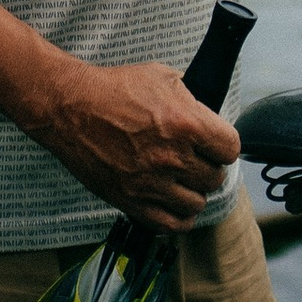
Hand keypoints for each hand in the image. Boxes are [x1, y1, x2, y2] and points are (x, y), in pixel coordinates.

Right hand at [20, 58, 241, 230]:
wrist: (71, 108)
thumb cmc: (112, 90)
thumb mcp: (162, 77)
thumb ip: (191, 97)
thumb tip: (208, 111)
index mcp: (186, 124)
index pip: (231, 149)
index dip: (223, 145)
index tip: (215, 144)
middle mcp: (172, 157)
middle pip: (214, 178)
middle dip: (207, 167)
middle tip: (193, 159)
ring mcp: (152, 183)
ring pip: (196, 204)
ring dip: (192, 191)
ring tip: (180, 179)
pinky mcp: (131, 201)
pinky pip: (170, 224)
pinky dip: (178, 217)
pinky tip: (173, 203)